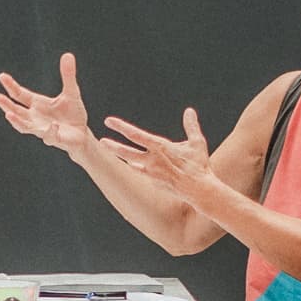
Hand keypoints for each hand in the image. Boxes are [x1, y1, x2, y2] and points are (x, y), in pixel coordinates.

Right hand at [0, 52, 93, 159]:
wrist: (81, 135)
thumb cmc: (73, 114)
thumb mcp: (71, 92)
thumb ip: (67, 75)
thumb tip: (68, 54)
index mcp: (37, 104)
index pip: (20, 95)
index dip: (11, 86)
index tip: (2, 76)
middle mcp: (35, 118)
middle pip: (16, 111)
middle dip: (6, 105)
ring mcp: (43, 129)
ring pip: (25, 127)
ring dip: (17, 122)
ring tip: (9, 115)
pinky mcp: (55, 139)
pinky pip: (50, 136)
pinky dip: (50, 132)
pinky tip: (52, 126)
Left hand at [102, 108, 217, 193]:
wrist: (199, 189)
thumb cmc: (199, 165)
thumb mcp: (197, 143)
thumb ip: (191, 126)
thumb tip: (189, 111)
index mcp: (161, 147)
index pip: (136, 135)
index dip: (121, 127)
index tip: (109, 121)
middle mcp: (152, 160)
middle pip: (127, 152)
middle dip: (112, 145)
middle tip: (101, 140)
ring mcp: (151, 173)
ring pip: (131, 162)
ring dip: (119, 154)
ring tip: (108, 148)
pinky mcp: (152, 182)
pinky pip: (141, 172)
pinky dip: (136, 166)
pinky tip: (131, 163)